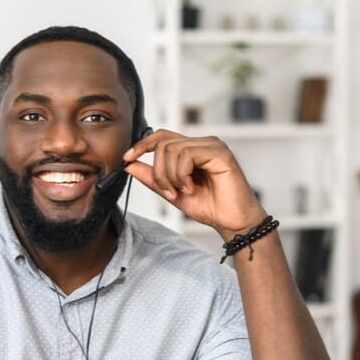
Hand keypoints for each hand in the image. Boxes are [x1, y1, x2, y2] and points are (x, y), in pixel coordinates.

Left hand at [123, 129, 267, 238]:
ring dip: (170, 176)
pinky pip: (187, 155)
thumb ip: (153, 178)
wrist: (232, 223)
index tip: (127, 159)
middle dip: (158, 171)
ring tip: (182, 192)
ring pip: (172, 149)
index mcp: (192, 150)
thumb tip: (130, 164)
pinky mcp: (219, 152)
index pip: (161, 137)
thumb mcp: (172, 193)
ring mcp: (212, 145)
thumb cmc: (211, 208)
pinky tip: (191, 188)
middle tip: (168, 192)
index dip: (141, 145)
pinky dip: (182, 175)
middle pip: (162, 143)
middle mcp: (202, 143)